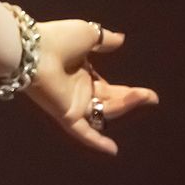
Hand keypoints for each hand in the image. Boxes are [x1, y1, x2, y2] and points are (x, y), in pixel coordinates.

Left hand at [26, 19, 159, 154]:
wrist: (32, 48)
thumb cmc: (57, 38)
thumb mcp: (86, 34)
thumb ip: (104, 39)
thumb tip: (121, 39)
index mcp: (80, 72)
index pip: (106, 87)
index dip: (126, 92)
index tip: (147, 94)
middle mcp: (77, 89)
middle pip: (109, 101)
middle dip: (131, 100)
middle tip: (152, 97)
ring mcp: (72, 103)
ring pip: (104, 111)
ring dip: (124, 105)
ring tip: (144, 96)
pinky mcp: (65, 114)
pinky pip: (82, 132)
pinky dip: (96, 141)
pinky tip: (112, 150)